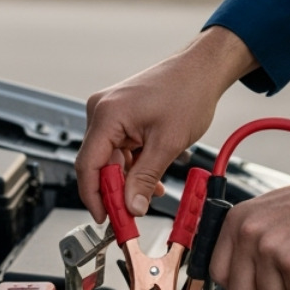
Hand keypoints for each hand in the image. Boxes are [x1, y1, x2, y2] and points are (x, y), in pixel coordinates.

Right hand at [76, 28, 257, 220]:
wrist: (201, 70)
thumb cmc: (188, 92)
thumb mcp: (168, 143)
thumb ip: (145, 178)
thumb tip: (132, 206)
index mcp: (107, 114)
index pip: (88, 165)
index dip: (94, 197)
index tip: (105, 219)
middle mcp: (101, 111)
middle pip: (97, 164)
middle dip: (115, 190)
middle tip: (131, 213)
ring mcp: (109, 112)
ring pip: (110, 159)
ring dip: (128, 179)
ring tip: (150, 193)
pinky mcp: (120, 115)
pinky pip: (119, 149)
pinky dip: (133, 166)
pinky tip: (150, 178)